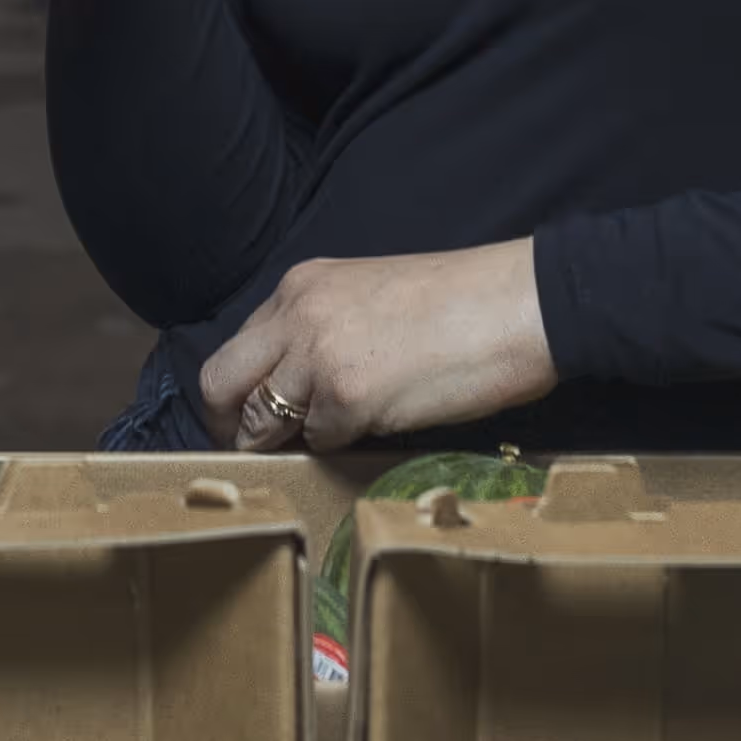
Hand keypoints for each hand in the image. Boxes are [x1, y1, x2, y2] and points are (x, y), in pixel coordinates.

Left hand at [196, 244, 556, 452]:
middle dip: (228, 426)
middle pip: (220, 383)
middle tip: (253, 454)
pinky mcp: (347, 397)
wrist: (520, 304)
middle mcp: (297, 315)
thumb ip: (325, 332)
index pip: (239, 348)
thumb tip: (300, 388)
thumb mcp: (372, 299)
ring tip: (324, 447)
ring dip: (286, 443)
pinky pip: (322, 441)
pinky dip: (341, 447)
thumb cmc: (463, 304)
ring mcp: (317, 356)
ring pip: (263, 420)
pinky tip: (377, 430)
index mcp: (302, 286)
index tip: (249, 420)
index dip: (240, 391)